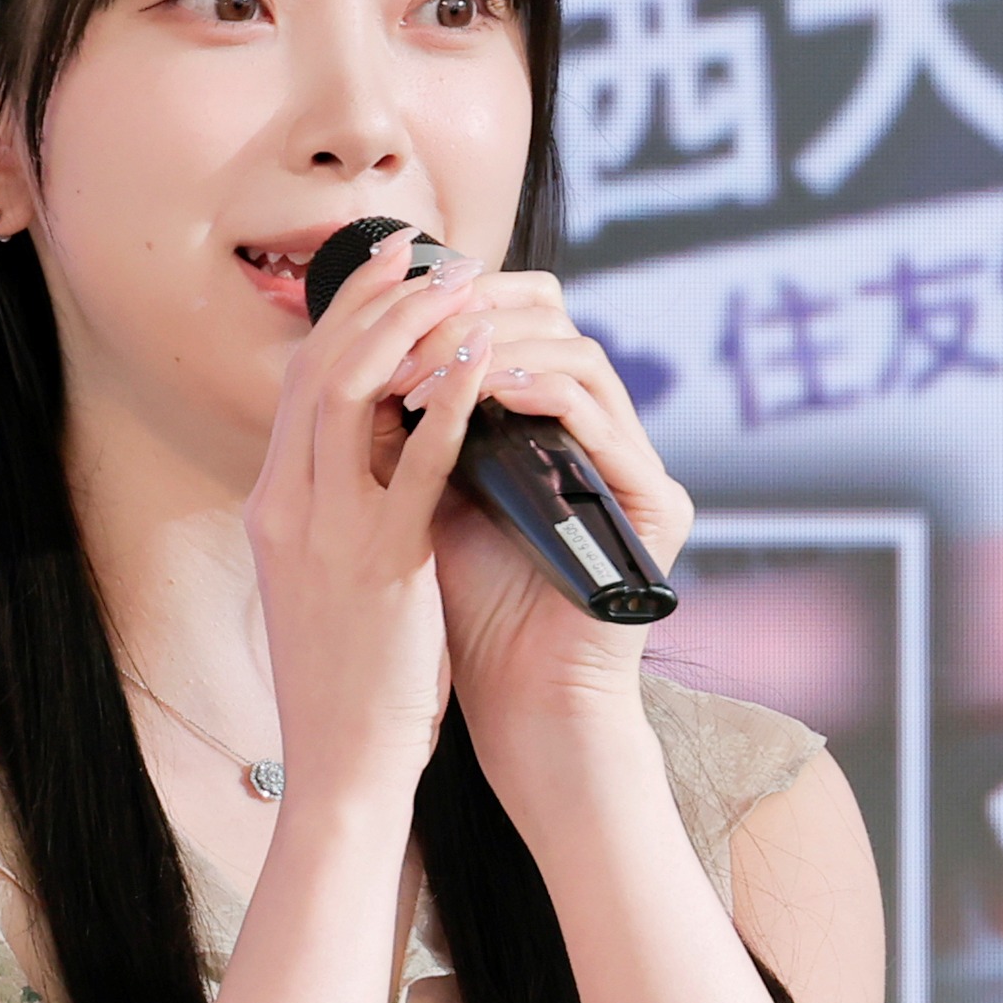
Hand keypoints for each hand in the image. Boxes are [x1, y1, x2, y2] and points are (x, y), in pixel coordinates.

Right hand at [244, 230, 501, 800]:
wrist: (341, 765)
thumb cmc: (348, 675)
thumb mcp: (323, 575)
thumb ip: (342, 507)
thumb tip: (385, 444)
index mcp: (272, 506)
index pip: (300, 384)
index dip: (343, 315)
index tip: (386, 270)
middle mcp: (287, 508)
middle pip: (317, 368)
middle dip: (371, 299)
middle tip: (424, 251)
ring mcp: (327, 535)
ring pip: (353, 398)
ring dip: (408, 331)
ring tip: (457, 287)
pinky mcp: (379, 568)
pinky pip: (412, 468)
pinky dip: (446, 406)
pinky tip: (480, 368)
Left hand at [375, 268, 693, 792]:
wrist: (516, 703)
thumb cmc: (462, 608)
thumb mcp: (416, 499)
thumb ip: (402, 430)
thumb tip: (346, 352)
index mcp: (546, 424)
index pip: (515, 319)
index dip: (452, 299)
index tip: (385, 305)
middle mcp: (597, 433)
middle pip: (552, 318)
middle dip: (473, 311)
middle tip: (408, 324)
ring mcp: (631, 465)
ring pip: (578, 353)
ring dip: (498, 348)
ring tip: (432, 363)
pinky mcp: (656, 504)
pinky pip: (601, 420)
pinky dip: (543, 392)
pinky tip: (490, 390)